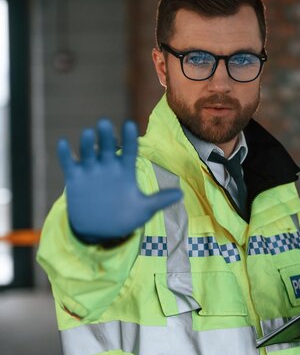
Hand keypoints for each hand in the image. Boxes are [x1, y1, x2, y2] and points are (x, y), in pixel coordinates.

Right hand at [57, 119, 182, 242]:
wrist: (100, 231)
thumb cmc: (124, 217)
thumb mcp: (144, 210)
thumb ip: (159, 200)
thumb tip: (181, 195)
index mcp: (126, 170)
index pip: (130, 151)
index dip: (130, 139)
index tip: (130, 125)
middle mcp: (108, 167)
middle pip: (108, 147)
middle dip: (107, 136)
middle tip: (105, 123)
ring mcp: (91, 171)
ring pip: (89, 152)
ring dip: (87, 143)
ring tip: (87, 133)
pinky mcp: (75, 179)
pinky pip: (69, 164)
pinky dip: (65, 154)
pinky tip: (63, 143)